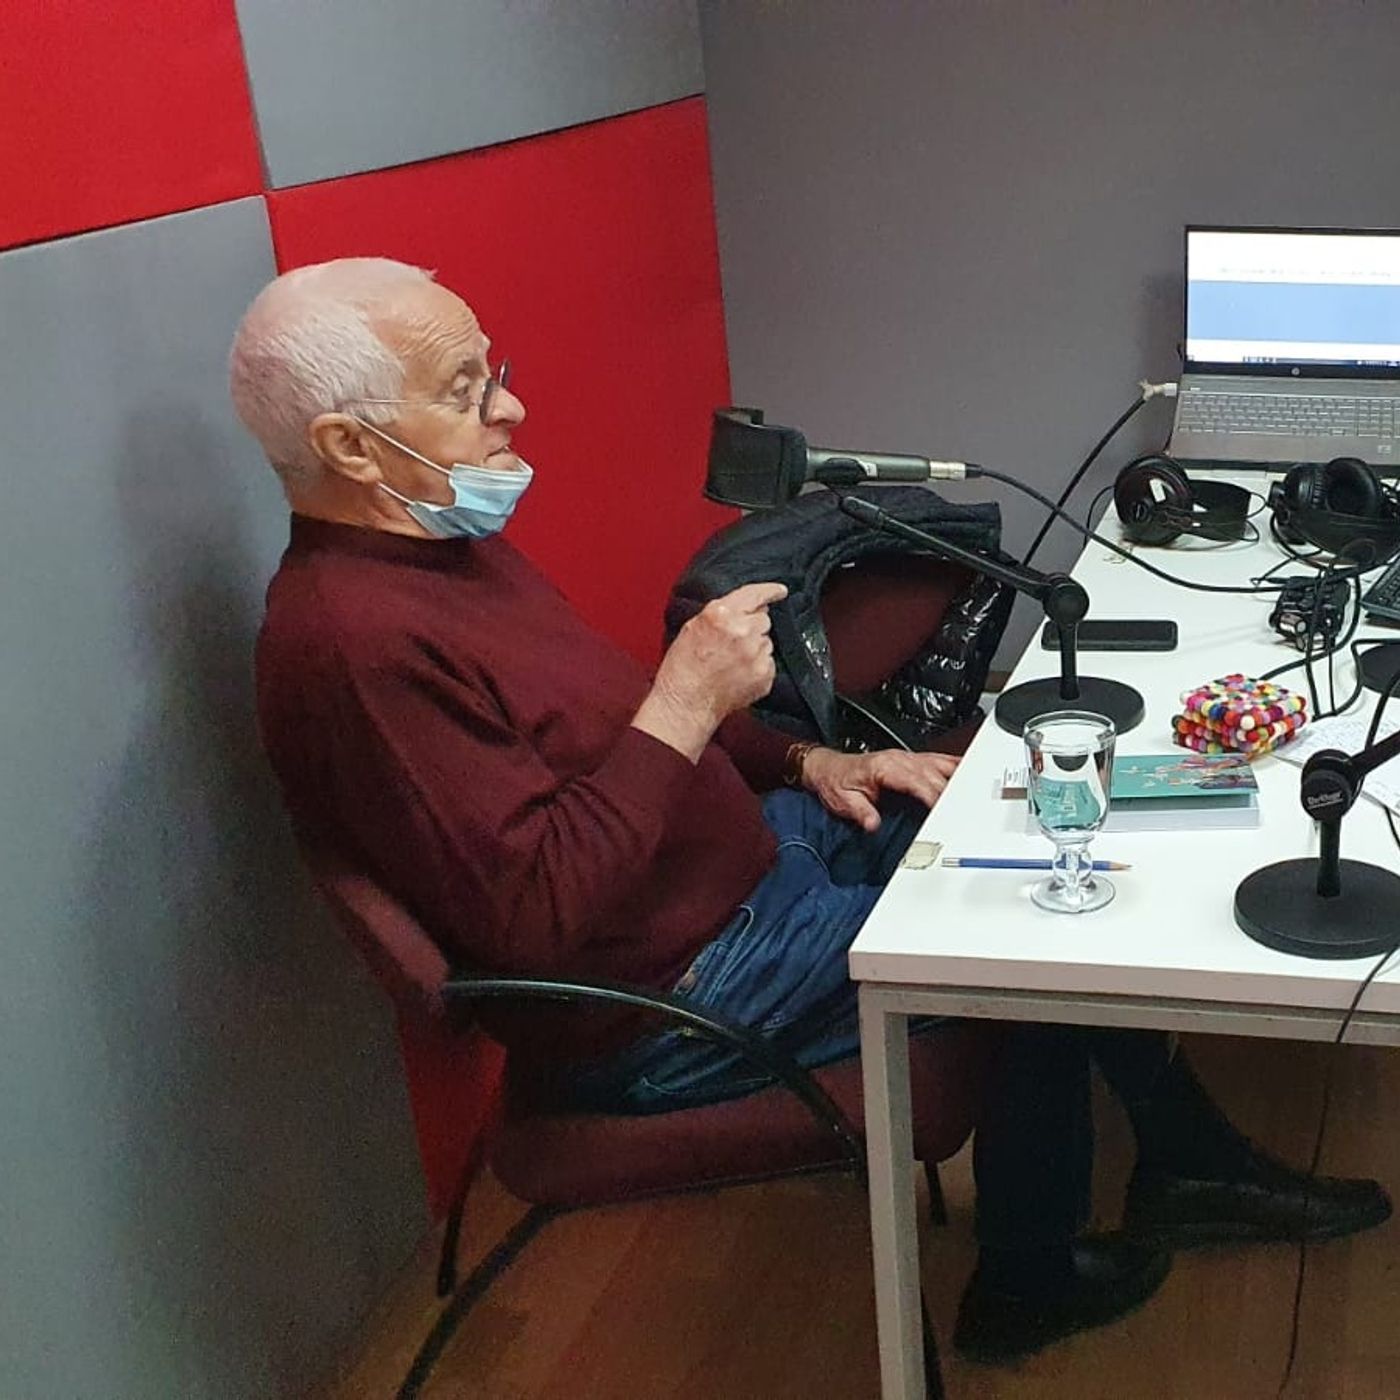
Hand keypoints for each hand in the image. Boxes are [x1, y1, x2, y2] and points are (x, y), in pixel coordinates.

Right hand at [633, 582, 787, 760]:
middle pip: (764, 619)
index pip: (755, 594)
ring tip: (732, 662)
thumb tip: (750, 607)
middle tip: (734, 642)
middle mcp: (742, 631)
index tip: (780, 591)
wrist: (686, 703)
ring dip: (754, 648)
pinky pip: (769, 662)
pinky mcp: (764, 673)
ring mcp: (755, 653)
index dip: (770, 591)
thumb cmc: (684, 668)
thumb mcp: (693, 627)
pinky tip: (738, 674)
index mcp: (721, 615)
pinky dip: (758, 667)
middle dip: (752, 627)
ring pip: (766, 641)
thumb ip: (723, 612)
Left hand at [801, 748, 960, 831]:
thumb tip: (873, 823)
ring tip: (976, 793)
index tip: (946, 810)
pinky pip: (937, 760)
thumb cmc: (836, 783)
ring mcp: (907, 757)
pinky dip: (954, 766)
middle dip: (952, 792)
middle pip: (934, 775)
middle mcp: (899, 759)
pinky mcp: (910, 760)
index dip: (934, 795)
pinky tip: (967, 773)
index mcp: (885, 767)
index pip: (917, 781)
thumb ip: (860, 812)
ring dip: (958, 777)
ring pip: (940, 764)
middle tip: (968, 810)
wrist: (828, 769)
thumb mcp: (843, 800)